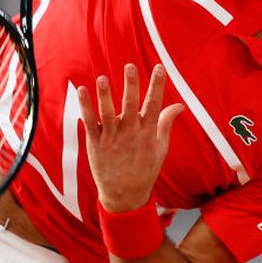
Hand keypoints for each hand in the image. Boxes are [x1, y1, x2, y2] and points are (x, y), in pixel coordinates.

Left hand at [77, 63, 184, 212]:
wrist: (125, 195)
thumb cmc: (145, 169)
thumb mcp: (161, 147)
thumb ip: (166, 123)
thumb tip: (180, 105)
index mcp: (147, 133)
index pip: (153, 105)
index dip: (157, 86)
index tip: (160, 67)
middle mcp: (129, 134)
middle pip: (130, 106)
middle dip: (131, 86)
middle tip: (130, 67)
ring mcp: (111, 138)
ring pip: (107, 113)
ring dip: (104, 96)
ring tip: (102, 79)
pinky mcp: (95, 143)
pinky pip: (89, 122)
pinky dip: (85, 107)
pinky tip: (82, 90)